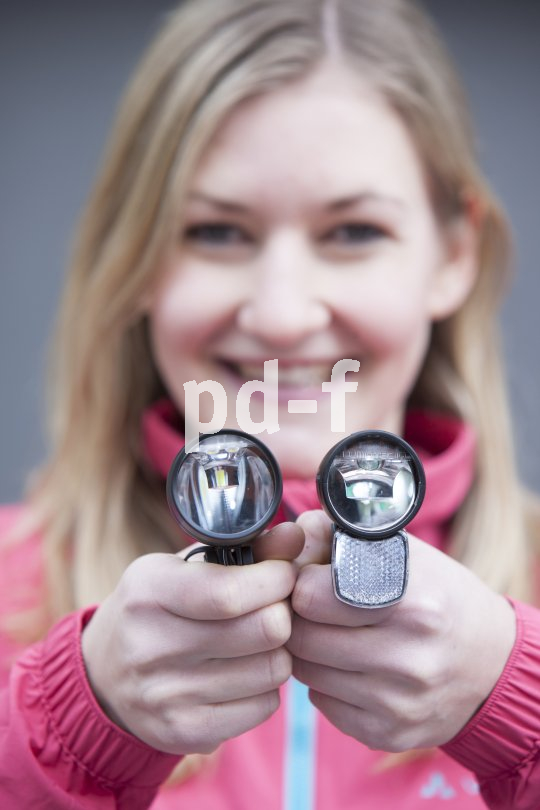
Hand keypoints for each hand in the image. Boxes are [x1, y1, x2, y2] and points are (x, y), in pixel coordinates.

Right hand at [81, 522, 303, 754]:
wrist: (105, 674)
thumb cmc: (159, 606)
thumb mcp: (186, 566)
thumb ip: (247, 549)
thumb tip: (297, 534)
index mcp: (148, 592)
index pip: (230, 592)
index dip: (275, 579)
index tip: (284, 573)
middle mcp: (150, 647)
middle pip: (265, 630)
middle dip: (283, 612)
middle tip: (274, 606)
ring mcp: (166, 697)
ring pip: (273, 669)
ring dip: (278, 650)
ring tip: (256, 639)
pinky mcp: (185, 733)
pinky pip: (265, 707)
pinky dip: (266, 687)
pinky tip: (243, 672)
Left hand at [288, 511, 515, 751]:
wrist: (490, 663)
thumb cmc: (437, 595)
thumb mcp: (402, 552)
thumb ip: (339, 537)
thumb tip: (288, 538)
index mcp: (411, 602)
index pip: (310, 595)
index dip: (302, 581)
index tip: (313, 577)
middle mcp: (407, 657)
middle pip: (302, 635)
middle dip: (299, 616)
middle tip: (314, 607)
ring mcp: (398, 702)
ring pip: (305, 671)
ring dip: (308, 649)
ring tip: (334, 633)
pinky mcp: (387, 733)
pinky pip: (320, 702)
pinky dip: (325, 682)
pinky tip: (350, 666)